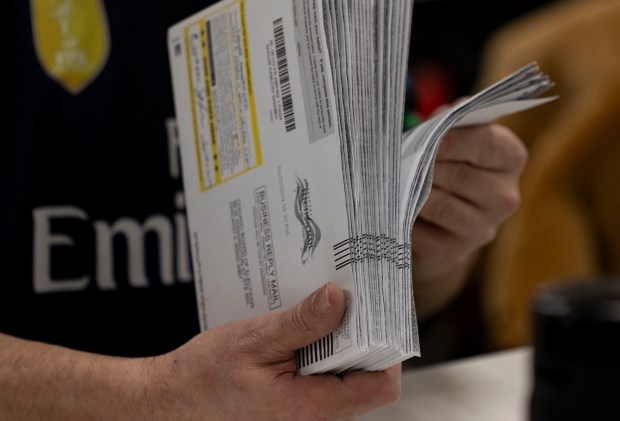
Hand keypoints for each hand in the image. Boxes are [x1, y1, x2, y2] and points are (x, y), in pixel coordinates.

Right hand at [0, 283, 399, 419]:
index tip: (379, 312)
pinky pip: (326, 368)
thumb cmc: (209, 374)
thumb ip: (302, 323)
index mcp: (311, 405)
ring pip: (347, 370)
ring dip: (344, 336)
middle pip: (367, 375)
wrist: (178, 395)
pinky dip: (325, 342)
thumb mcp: (256, 340)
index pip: (379, 387)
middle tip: (356, 295)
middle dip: (367, 334)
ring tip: (331, 301)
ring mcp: (308, 403)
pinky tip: (311, 318)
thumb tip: (340, 298)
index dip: (388, 351)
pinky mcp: (298, 392)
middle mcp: (316, 410)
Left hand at [411, 123, 527, 317]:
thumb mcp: (451, 141)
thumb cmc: (443, 168)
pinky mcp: (454, 251)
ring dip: (414, 191)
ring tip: (399, 181)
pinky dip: (405, 216)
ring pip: (439, 204)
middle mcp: (505, 196)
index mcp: (510, 159)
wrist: (438, 225)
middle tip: (405, 159)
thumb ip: (448, 125)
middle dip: (427, 165)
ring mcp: (482, 228)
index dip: (457, 140)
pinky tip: (399, 208)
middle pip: (460, 176)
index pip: (489, 145)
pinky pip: (421, 229)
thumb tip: (438, 119)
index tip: (434, 140)